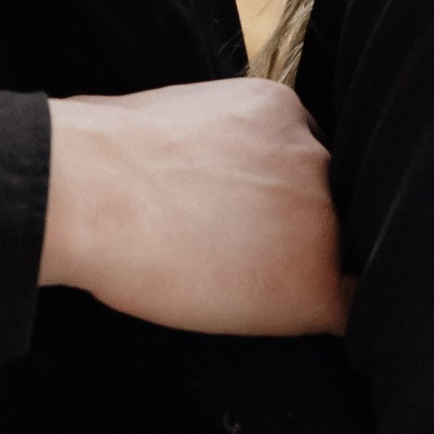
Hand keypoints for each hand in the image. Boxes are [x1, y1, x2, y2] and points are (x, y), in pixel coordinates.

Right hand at [40, 77, 345, 334]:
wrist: (86, 191)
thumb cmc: (95, 150)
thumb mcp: (178, 112)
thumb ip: (217, 139)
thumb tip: (197, 169)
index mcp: (281, 110)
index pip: (307, 158)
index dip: (281, 195)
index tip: (251, 218)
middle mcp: (313, 156)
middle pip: (329, 202)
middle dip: (295, 228)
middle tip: (243, 256)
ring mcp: (319, 218)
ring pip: (341, 256)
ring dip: (306, 273)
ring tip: (251, 290)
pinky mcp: (312, 283)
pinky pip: (347, 311)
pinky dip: (325, 320)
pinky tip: (290, 323)